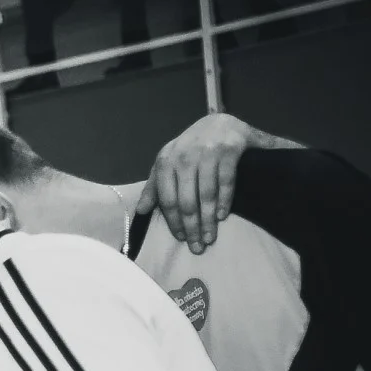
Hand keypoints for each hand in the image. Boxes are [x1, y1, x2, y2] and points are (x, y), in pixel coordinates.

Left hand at [136, 112, 255, 253]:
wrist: (221, 123)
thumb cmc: (191, 149)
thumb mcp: (168, 163)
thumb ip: (155, 185)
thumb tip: (141, 210)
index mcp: (166, 161)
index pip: (167, 199)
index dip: (174, 222)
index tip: (181, 239)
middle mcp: (185, 156)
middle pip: (186, 201)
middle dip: (192, 227)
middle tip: (198, 247)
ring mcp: (207, 152)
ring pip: (206, 194)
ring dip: (208, 220)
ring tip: (210, 237)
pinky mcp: (229, 149)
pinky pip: (226, 181)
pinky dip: (224, 201)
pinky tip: (222, 216)